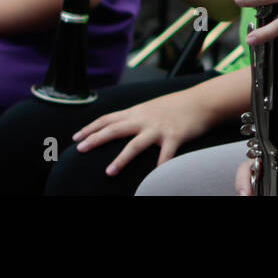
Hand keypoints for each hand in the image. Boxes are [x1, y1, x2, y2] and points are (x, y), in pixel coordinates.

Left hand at [71, 88, 216, 175]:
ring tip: (109, 172)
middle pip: (114, 129)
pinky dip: (160, 165)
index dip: (90, 127)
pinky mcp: (175, 136)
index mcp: (137, 112)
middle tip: (80, 149)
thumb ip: (136, 116)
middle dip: (95, 139)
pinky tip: (155, 176)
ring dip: (121, 159)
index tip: (76, 137)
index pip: (108, 118)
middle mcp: (144, 119)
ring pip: (135, 144)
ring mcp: (159, 128)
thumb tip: (120, 125)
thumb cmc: (177, 106)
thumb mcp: (151, 107)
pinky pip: (166, 154)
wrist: (201, 101)